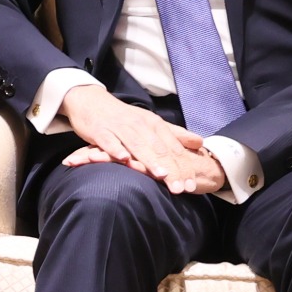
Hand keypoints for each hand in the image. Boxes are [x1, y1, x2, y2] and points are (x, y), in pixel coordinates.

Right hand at [58, 83, 212, 186]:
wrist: (91, 102)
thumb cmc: (124, 117)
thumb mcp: (152, 123)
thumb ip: (175, 134)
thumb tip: (200, 142)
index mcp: (154, 124)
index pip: (173, 148)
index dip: (183, 167)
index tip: (191, 185)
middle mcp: (140, 125)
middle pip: (158, 149)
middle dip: (171, 169)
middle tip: (180, 189)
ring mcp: (120, 127)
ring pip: (137, 145)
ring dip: (149, 160)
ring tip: (161, 176)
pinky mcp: (101, 130)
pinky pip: (109, 141)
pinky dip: (116, 149)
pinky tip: (123, 158)